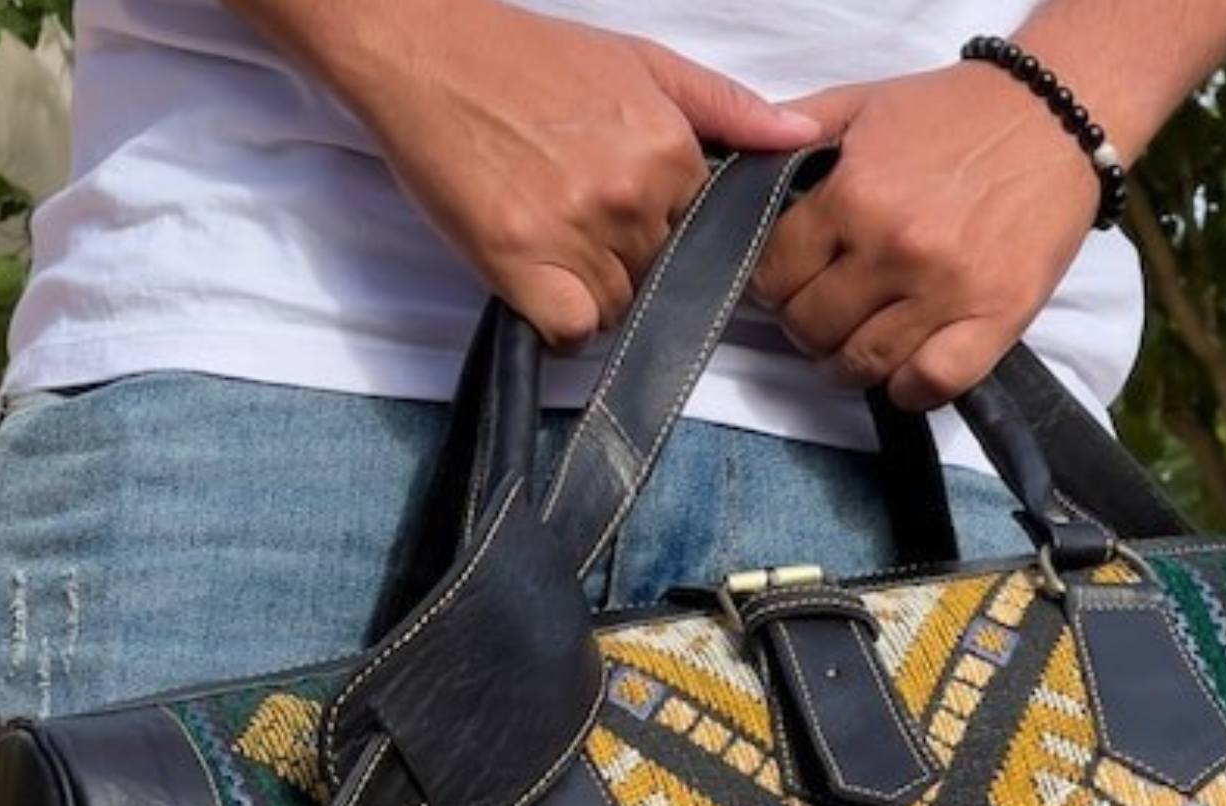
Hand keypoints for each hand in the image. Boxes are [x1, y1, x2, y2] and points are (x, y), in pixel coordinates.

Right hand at [325, 1, 818, 348]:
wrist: (423, 51)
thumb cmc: (526, 59)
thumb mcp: (641, 64)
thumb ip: (727, 110)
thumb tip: (801, 140)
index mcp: (669, 151)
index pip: (701, 241)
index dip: (663, 234)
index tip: (620, 206)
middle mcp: (631, 195)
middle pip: (658, 279)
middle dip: (626, 262)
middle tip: (570, 211)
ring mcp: (577, 233)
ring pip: (618, 311)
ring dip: (588, 291)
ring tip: (547, 233)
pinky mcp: (522, 265)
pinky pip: (572, 334)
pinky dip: (556, 322)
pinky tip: (534, 278)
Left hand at [752, 63, 1097, 409]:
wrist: (1055, 116)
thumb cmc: (957, 112)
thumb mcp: (865, 103)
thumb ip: (797, 132)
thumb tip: (739, 166)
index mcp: (856, 194)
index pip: (775, 273)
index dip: (771, 284)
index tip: (786, 283)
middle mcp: (896, 247)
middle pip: (811, 326)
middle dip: (805, 325)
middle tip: (822, 312)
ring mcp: (946, 290)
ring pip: (863, 364)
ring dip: (847, 365)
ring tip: (854, 344)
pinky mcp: (995, 319)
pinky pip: (929, 385)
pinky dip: (907, 389)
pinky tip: (903, 370)